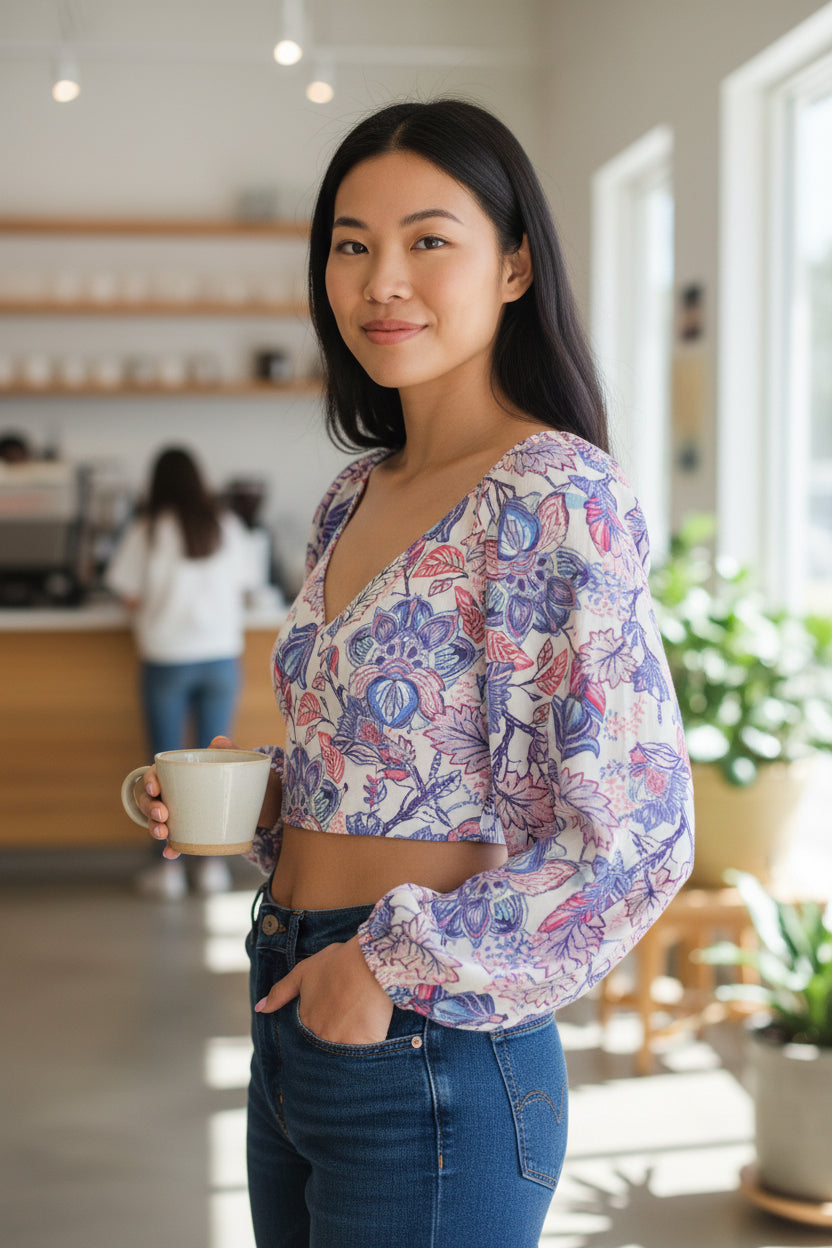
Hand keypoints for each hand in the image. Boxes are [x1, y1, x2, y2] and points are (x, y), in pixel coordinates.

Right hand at [135, 734, 237, 858]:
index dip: (149, 781)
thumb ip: (228, 749)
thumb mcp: (234, 759)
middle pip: (149, 801)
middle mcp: (172, 794)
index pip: (154, 775)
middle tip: (162, 814)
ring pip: (156, 821)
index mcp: (176, 774)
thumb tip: (218, 741)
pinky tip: (170, 853)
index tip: (155, 788)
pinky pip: (175, 841)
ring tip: (164, 834)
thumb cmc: (236, 772)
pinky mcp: (187, 832)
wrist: (254, 797)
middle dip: (150, 808)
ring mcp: (177, 814)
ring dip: (154, 828)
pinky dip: (171, 847)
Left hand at [254, 935, 393, 1044]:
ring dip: (347, 1047)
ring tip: (358, 1032)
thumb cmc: (338, 963)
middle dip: (332, 1042)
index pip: (306, 1038)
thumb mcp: (304, 972)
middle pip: (324, 1048)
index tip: (330, 1020)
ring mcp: (340, 1044)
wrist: (370, 962)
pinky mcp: (362, 1046)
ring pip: (342, 1056)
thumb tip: (260, 1009)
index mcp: (305, 1021)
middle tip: (345, 1025)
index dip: (320, 1029)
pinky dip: (365, 1049)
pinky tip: (371, 1033)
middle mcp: (319, 1036)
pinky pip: (362, 1055)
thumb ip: (280, 992)